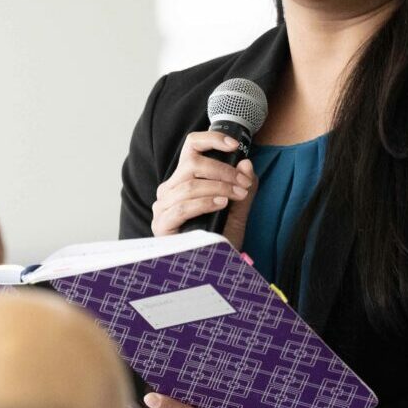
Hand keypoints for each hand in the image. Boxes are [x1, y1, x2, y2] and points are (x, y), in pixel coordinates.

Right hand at [151, 131, 254, 246]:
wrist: (215, 266)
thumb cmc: (221, 237)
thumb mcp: (239, 208)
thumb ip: (243, 186)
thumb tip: (246, 163)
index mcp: (182, 181)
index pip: (191, 148)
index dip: (211, 140)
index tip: (234, 145)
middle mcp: (169, 191)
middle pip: (191, 164)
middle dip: (223, 171)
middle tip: (243, 183)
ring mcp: (162, 208)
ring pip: (189, 185)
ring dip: (218, 187)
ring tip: (237, 195)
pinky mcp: (162, 225)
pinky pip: (183, 207)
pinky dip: (205, 202)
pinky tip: (221, 204)